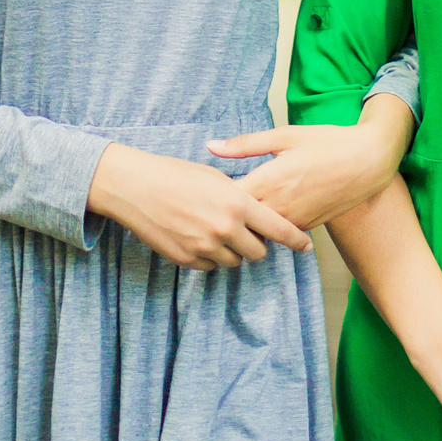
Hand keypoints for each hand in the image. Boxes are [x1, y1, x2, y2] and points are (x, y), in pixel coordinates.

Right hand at [86, 142, 312, 270]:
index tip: (306, 246)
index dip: (296, 240)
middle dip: (256, 244)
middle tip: (246, 232)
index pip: (278, 229)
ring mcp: (205, 247)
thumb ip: (240, 198)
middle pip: (258, 252)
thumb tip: (257, 215)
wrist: (135, 187)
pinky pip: (210, 265)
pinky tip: (196, 236)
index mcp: (237, 204)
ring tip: (216, 231)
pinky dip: (210, 256)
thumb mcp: (215, 178)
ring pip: (234, 262)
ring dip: (232, 251)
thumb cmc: (175, 174)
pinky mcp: (186, 259)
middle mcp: (225, 229)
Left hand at [210, 104, 410, 229]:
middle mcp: (279, 207)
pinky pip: (278, 231)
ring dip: (247, 221)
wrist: (369, 162)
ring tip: (239, 207)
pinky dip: (268, 224)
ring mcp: (293, 221)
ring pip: (258, 230)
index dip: (213, 195)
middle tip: (217, 201)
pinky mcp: (306, 227)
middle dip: (227, 213)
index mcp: (268, 181)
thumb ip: (245, 144)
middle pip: (239, 221)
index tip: (207, 187)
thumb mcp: (285, 135)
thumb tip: (211, 145)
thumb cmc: (328, 143)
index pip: (227, 200)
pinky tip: (267, 208)